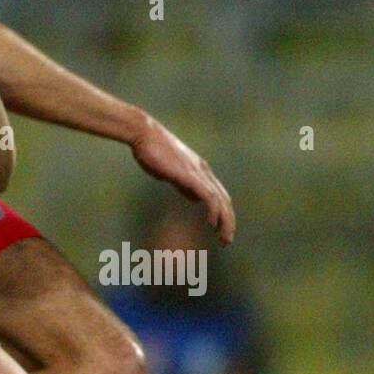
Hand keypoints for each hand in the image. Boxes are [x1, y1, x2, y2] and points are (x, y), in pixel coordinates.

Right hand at [130, 117, 235, 244]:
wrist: (144, 133)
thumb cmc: (153, 151)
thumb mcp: (172, 172)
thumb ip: (184, 185)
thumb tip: (195, 199)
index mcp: (200, 170)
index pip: (219, 195)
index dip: (224, 213)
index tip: (221, 230)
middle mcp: (204, 171)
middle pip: (224, 199)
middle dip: (228, 221)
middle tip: (226, 240)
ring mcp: (197, 172)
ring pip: (219, 200)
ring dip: (224, 221)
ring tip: (224, 237)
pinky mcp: (189, 174)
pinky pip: (208, 195)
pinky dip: (213, 210)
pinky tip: (212, 222)